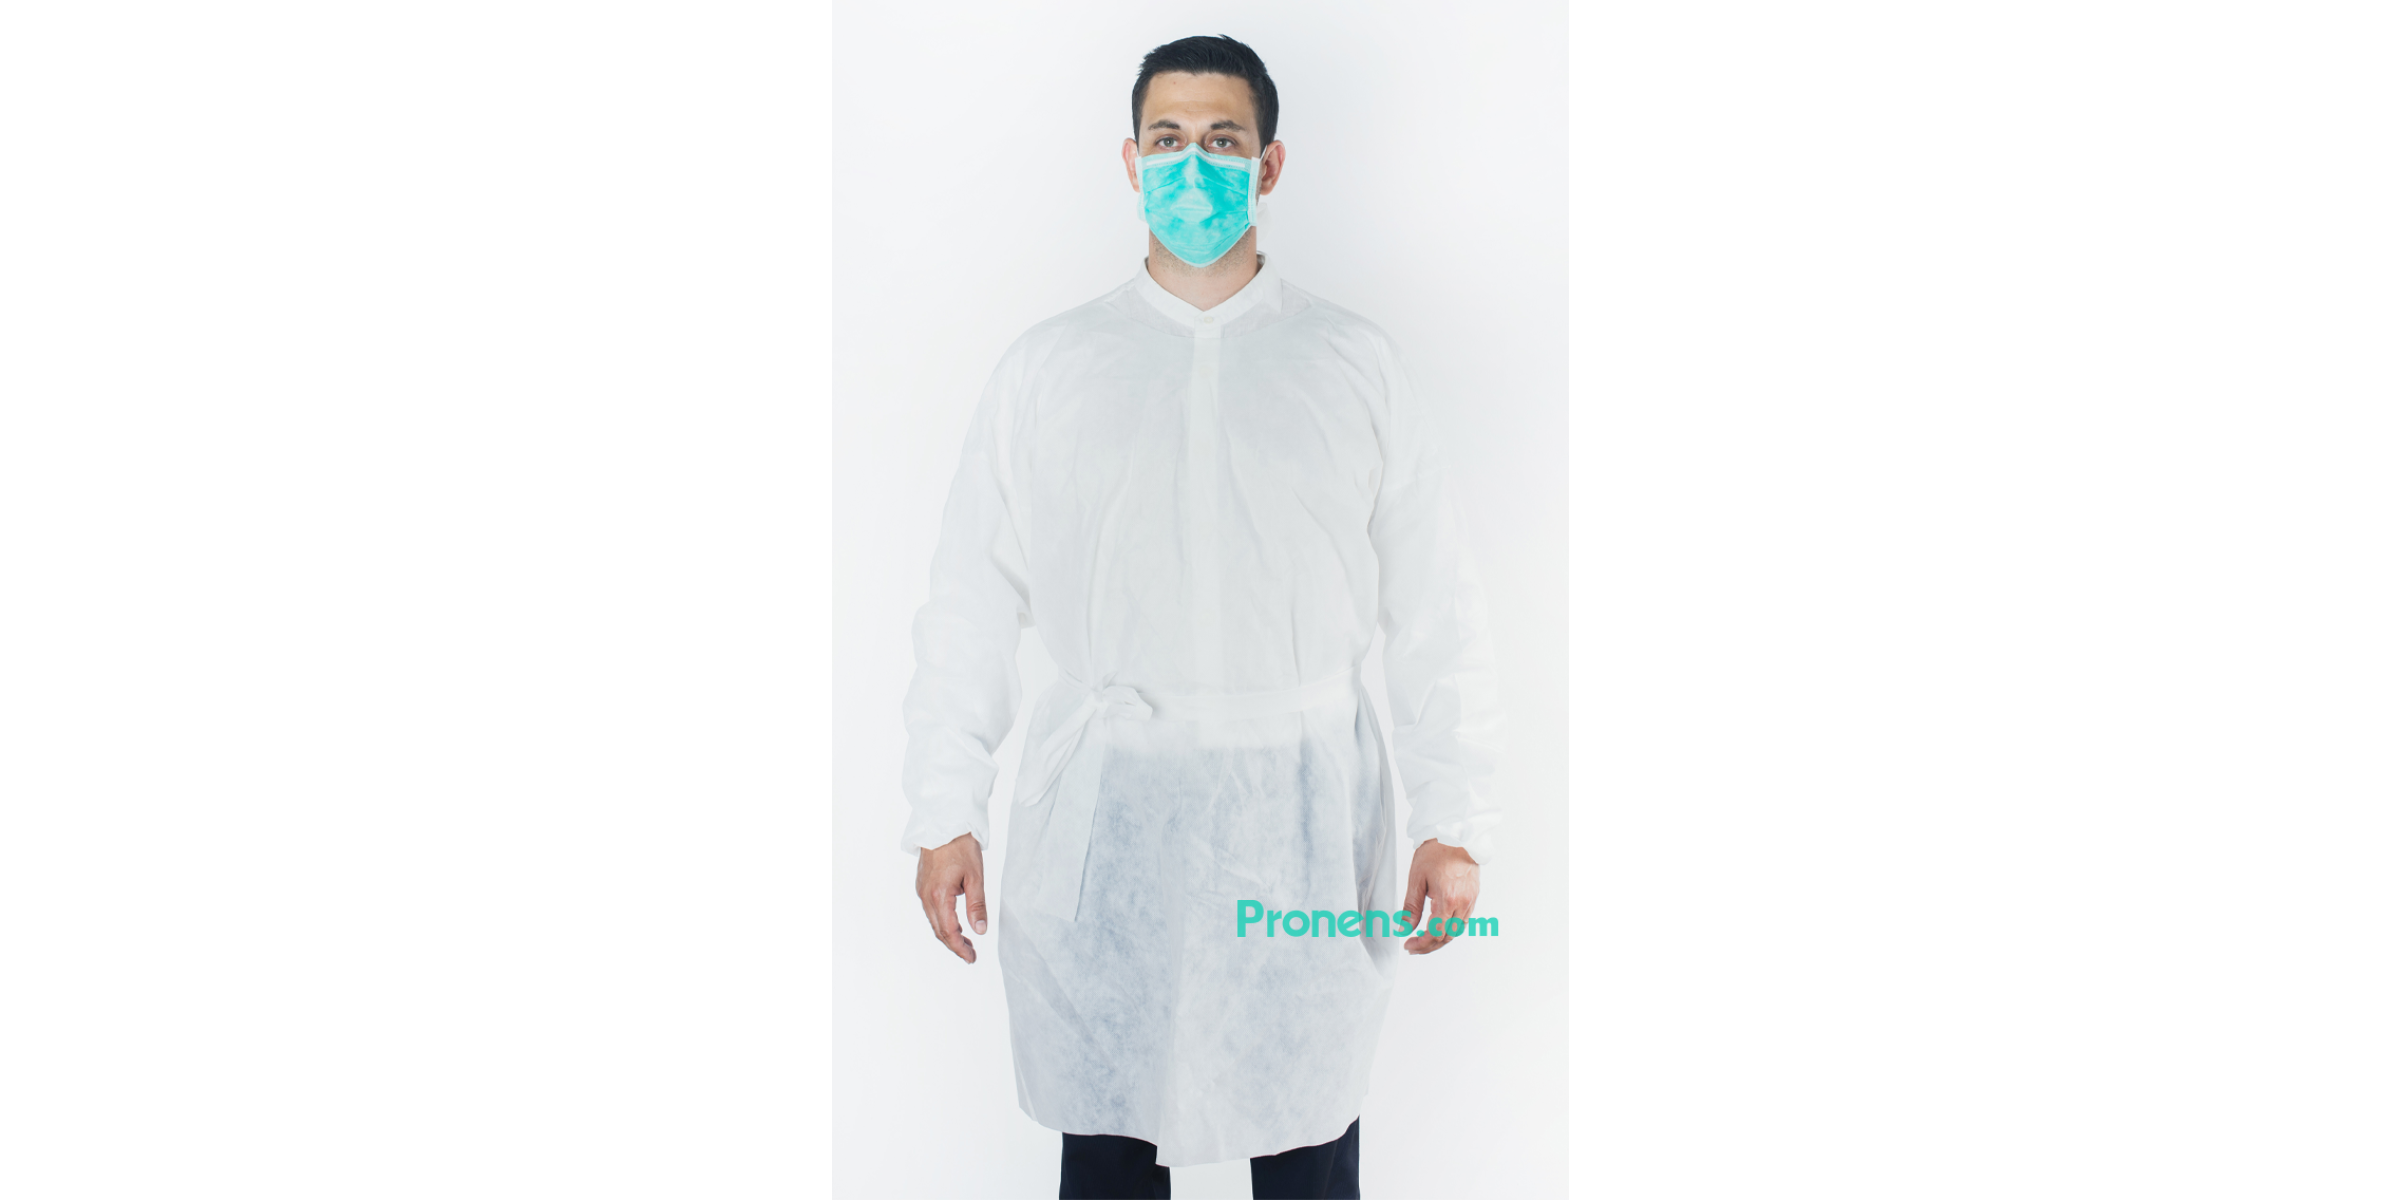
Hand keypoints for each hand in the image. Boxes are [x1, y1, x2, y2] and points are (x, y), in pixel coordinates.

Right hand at [914, 832, 986, 962]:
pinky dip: (942, 920)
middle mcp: (926, 896)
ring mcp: (922, 890)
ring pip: (934, 921)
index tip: (971, 958)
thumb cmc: (960, 846)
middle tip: (971, 953)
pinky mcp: (922, 884)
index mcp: (939, 895)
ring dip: (949, 933)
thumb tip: (980, 929)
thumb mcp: (975, 877)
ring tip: (966, 940)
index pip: (949, 931)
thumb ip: (977, 905)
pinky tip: (955, 921)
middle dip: (955, 945)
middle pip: (939, 930)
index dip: (960, 948)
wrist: (944, 823)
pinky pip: (931, 910)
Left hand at [1401, 840, 1478, 954]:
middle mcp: (1462, 903)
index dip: (1421, 944)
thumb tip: (1403, 928)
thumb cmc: (1436, 851)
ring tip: (1424, 938)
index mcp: (1447, 899)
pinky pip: (1463, 920)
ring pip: (1457, 931)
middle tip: (1414, 946)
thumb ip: (1410, 908)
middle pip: (1448, 937)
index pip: (1435, 934)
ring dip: (1441, 938)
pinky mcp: (1474, 895)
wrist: (1457, 833)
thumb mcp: (1417, 879)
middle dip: (1430, 946)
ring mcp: (1471, 900)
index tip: (1409, 946)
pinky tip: (1439, 924)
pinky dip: (1451, 927)